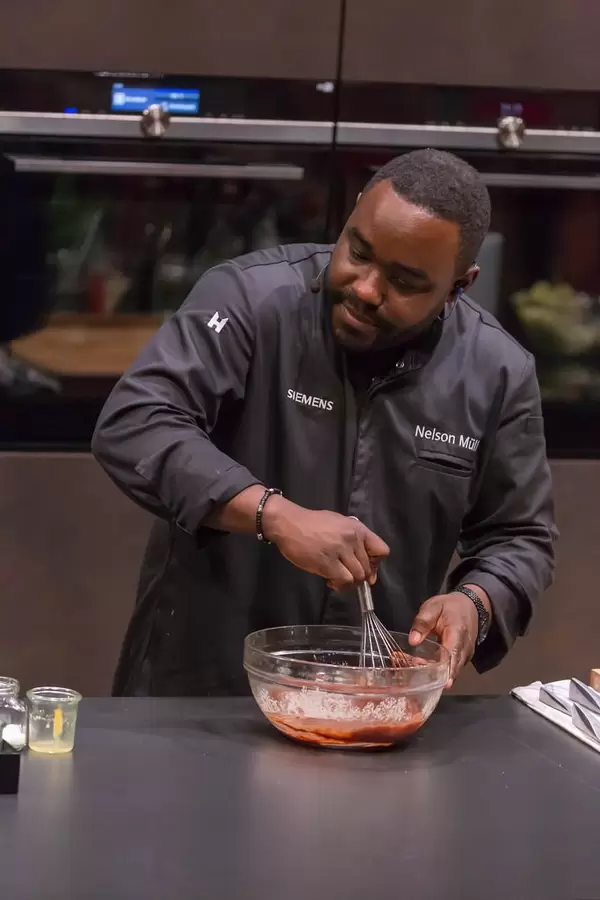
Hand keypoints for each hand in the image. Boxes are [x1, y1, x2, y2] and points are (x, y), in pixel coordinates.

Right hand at [263, 499, 389, 592]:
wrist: (288, 524)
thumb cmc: (311, 524)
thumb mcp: (338, 524)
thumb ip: (353, 541)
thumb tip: (364, 564)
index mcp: (357, 528)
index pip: (382, 550)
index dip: (376, 564)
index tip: (367, 569)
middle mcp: (352, 539)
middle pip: (368, 568)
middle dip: (359, 577)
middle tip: (345, 576)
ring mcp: (340, 550)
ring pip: (358, 576)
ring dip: (350, 583)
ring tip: (337, 579)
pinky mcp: (328, 562)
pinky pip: (344, 580)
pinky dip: (341, 585)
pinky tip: (331, 581)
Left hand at [408, 591, 479, 687]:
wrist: (469, 605)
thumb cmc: (449, 606)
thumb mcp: (432, 607)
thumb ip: (422, 622)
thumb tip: (413, 641)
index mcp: (457, 633)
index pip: (453, 655)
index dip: (447, 671)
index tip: (441, 683)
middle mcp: (465, 648)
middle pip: (453, 667)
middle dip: (437, 675)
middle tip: (417, 675)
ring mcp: (466, 654)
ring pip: (453, 670)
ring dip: (438, 674)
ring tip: (418, 671)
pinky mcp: (463, 658)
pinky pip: (453, 668)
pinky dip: (441, 671)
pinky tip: (426, 669)